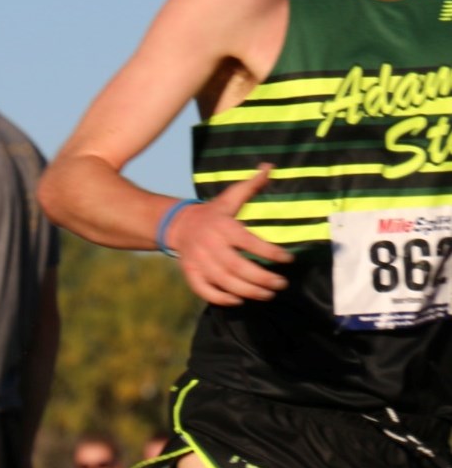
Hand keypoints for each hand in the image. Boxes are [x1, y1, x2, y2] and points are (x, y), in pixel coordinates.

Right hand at [167, 166, 292, 305]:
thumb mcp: (229, 198)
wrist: (178, 224)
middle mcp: (209, 245)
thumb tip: (269, 167)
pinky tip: (239, 300)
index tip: (288, 259)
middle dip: (262, 279)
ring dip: (248, 292)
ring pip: (224, 282)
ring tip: (268, 294)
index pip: (248, 242)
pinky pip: (204, 290)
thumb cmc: (213, 213)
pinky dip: (221, 298)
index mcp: (223, 226)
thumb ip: (250, 185)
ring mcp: (198, 261)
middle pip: (237, 267)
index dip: (270, 252)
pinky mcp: (190, 272)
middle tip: (281, 284)